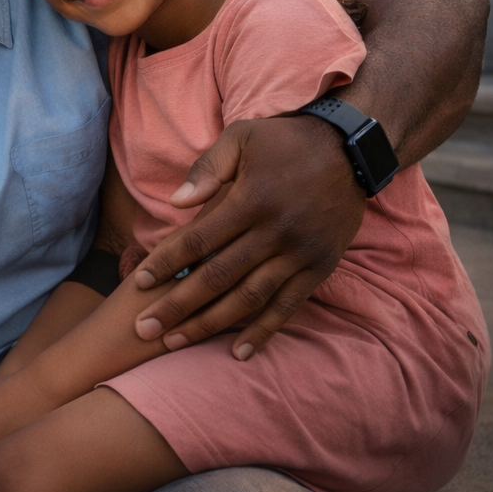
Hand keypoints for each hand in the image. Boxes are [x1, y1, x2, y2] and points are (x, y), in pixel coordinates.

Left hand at [130, 116, 363, 359]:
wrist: (353, 149)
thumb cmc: (286, 141)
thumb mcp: (242, 138)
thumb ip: (208, 169)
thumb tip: (176, 202)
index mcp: (251, 200)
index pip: (198, 239)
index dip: (167, 262)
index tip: (139, 281)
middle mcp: (275, 232)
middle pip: (217, 277)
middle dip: (177, 305)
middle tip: (143, 328)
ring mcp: (299, 254)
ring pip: (248, 298)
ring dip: (210, 324)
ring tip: (175, 343)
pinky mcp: (319, 267)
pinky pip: (289, 306)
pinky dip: (265, 331)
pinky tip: (239, 353)